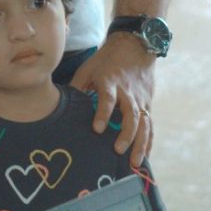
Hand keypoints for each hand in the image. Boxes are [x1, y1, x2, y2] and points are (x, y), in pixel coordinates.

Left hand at [68, 34, 155, 164]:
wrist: (135, 47)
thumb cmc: (106, 61)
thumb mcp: (88, 69)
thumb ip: (77, 88)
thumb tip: (60, 108)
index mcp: (110, 81)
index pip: (108, 98)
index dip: (103, 113)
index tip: (97, 129)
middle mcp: (128, 92)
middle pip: (131, 114)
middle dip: (126, 134)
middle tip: (117, 151)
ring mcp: (140, 100)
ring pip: (144, 124)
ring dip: (140, 144)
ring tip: (134, 163)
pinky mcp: (148, 104)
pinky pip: (150, 126)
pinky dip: (149, 142)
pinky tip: (144, 158)